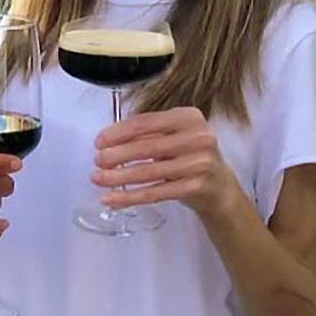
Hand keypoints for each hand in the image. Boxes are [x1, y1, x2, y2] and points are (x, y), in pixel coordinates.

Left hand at [92, 107, 238, 220]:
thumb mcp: (173, 137)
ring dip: (119, 176)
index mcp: (189, 117)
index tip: (99, 142)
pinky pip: (155, 193)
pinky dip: (130, 197)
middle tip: (97, 160)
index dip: (119, 132)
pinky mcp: (195, 187)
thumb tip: (108, 141)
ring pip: (149, 172)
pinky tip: (112, 199)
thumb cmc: (189, 156)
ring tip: (98, 179)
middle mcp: (198, 137)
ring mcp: (199, 163)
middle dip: (117, 155)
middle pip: (146, 146)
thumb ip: (147, 134)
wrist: (219, 186)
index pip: (146, 122)